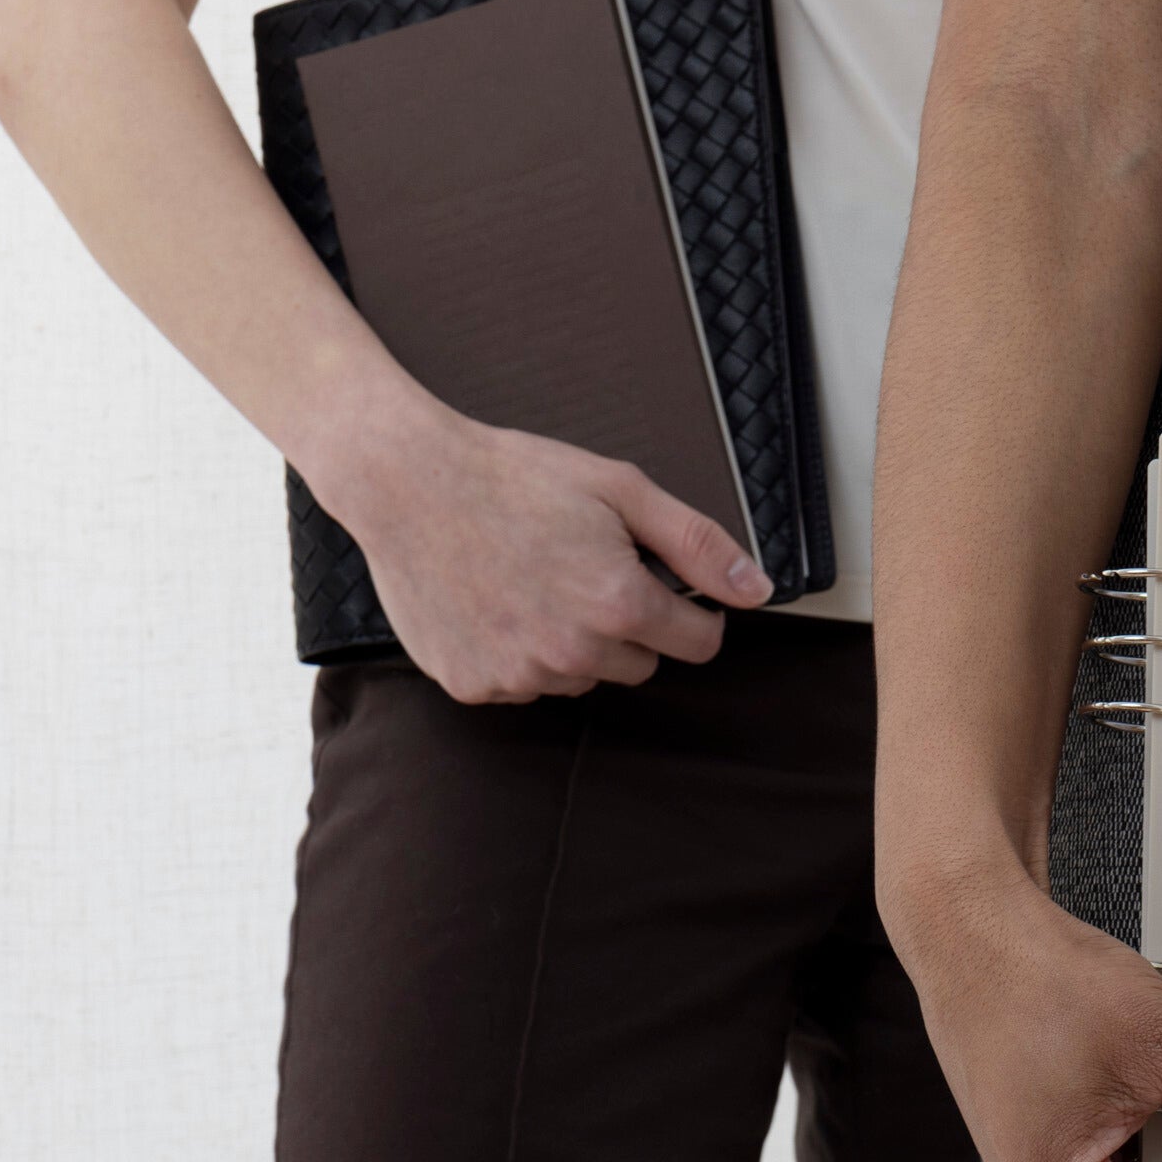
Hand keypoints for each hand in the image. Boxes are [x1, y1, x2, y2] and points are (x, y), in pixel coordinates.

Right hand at [318, 399, 772, 702]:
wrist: (407, 483)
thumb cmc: (512, 477)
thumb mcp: (620, 490)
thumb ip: (697, 544)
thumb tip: (755, 590)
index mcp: (617, 604)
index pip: (697, 644)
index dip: (689, 612)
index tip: (664, 589)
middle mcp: (572, 653)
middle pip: (639, 665)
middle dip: (626, 624)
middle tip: (581, 568)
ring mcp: (519, 675)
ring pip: (580, 677)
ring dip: (571, 643)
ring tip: (531, 580)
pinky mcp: (474, 685)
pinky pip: (523, 683)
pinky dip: (517, 652)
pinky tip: (495, 602)